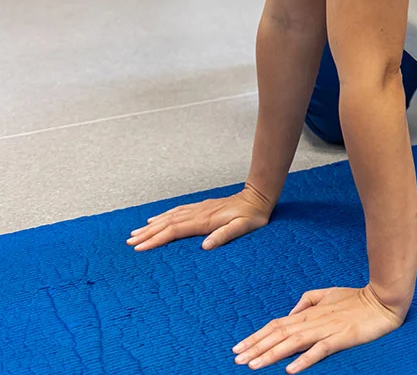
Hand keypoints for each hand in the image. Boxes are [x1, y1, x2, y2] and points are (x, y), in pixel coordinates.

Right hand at [126, 184, 273, 250]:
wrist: (258, 197)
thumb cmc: (253, 216)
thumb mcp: (243, 228)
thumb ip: (224, 236)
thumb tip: (205, 246)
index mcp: (204, 221)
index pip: (174, 231)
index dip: (156, 239)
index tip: (140, 248)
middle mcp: (197, 214)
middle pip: (167, 224)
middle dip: (147, 234)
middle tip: (129, 243)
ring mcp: (198, 209)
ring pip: (169, 217)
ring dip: (152, 225)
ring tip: (135, 233)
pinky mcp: (201, 208)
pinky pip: (177, 211)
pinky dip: (164, 216)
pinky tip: (156, 219)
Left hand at [232, 285, 406, 372]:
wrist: (384, 299)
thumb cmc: (357, 297)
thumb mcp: (329, 293)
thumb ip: (308, 300)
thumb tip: (291, 312)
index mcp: (309, 312)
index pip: (276, 325)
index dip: (256, 336)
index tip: (238, 348)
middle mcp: (313, 320)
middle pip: (279, 334)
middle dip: (256, 347)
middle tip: (237, 359)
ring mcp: (327, 329)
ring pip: (293, 342)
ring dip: (272, 354)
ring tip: (254, 365)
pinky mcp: (342, 337)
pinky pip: (320, 350)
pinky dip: (304, 359)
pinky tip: (290, 369)